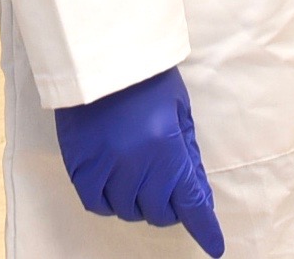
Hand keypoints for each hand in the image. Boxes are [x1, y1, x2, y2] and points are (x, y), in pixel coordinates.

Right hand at [51, 66, 225, 255]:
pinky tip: (115, 186)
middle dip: (169, 206)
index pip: (190, 203)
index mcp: (166, 149)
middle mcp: (136, 164)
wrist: (99, 53)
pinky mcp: (79, 165)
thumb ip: (189, 155)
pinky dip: (109, 201)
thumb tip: (199, 194)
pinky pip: (96, 203)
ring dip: (139, 203)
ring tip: (140, 180)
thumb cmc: (146, 76)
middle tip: (169, 190)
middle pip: (158, 212)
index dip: (204, 228)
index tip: (214, 246)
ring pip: (127, 210)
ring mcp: (105, 167)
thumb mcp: (180, 111)